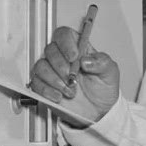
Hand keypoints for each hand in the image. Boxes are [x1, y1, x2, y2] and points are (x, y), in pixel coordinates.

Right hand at [29, 4, 119, 127]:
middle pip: (50, 50)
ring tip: (70, 90)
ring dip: (55, 80)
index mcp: (77, 48)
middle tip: (73, 78)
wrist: (99, 110)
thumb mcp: (110, 72)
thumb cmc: (103, 87)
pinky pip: (36, 83)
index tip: (74, 56)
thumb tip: (86, 60)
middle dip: (61, 66)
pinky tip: (59, 95)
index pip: (63, 34)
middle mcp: (62, 57)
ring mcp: (51, 72)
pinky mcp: (44, 86)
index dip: (66, 43)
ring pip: (40, 66)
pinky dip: (47, 90)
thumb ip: (101, 62)